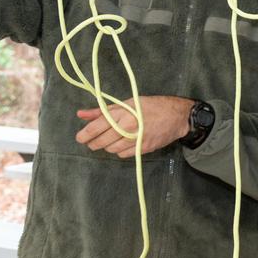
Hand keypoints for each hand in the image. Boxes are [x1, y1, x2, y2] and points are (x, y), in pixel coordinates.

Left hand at [75, 95, 193, 158]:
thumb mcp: (127, 103)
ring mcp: (136, 140)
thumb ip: (103, 111)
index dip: (85, 134)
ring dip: (107, 146)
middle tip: (92, 141)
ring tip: (111, 139)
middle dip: (94, 143)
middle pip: (102, 141)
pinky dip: (119, 151)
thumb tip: (81, 114)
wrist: (177, 116)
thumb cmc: (152, 106)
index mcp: (123, 114)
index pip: (96, 127)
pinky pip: (123, 154)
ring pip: (111, 149)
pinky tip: (123, 143)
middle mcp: (128, 128)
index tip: (80, 137)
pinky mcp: (143, 149)